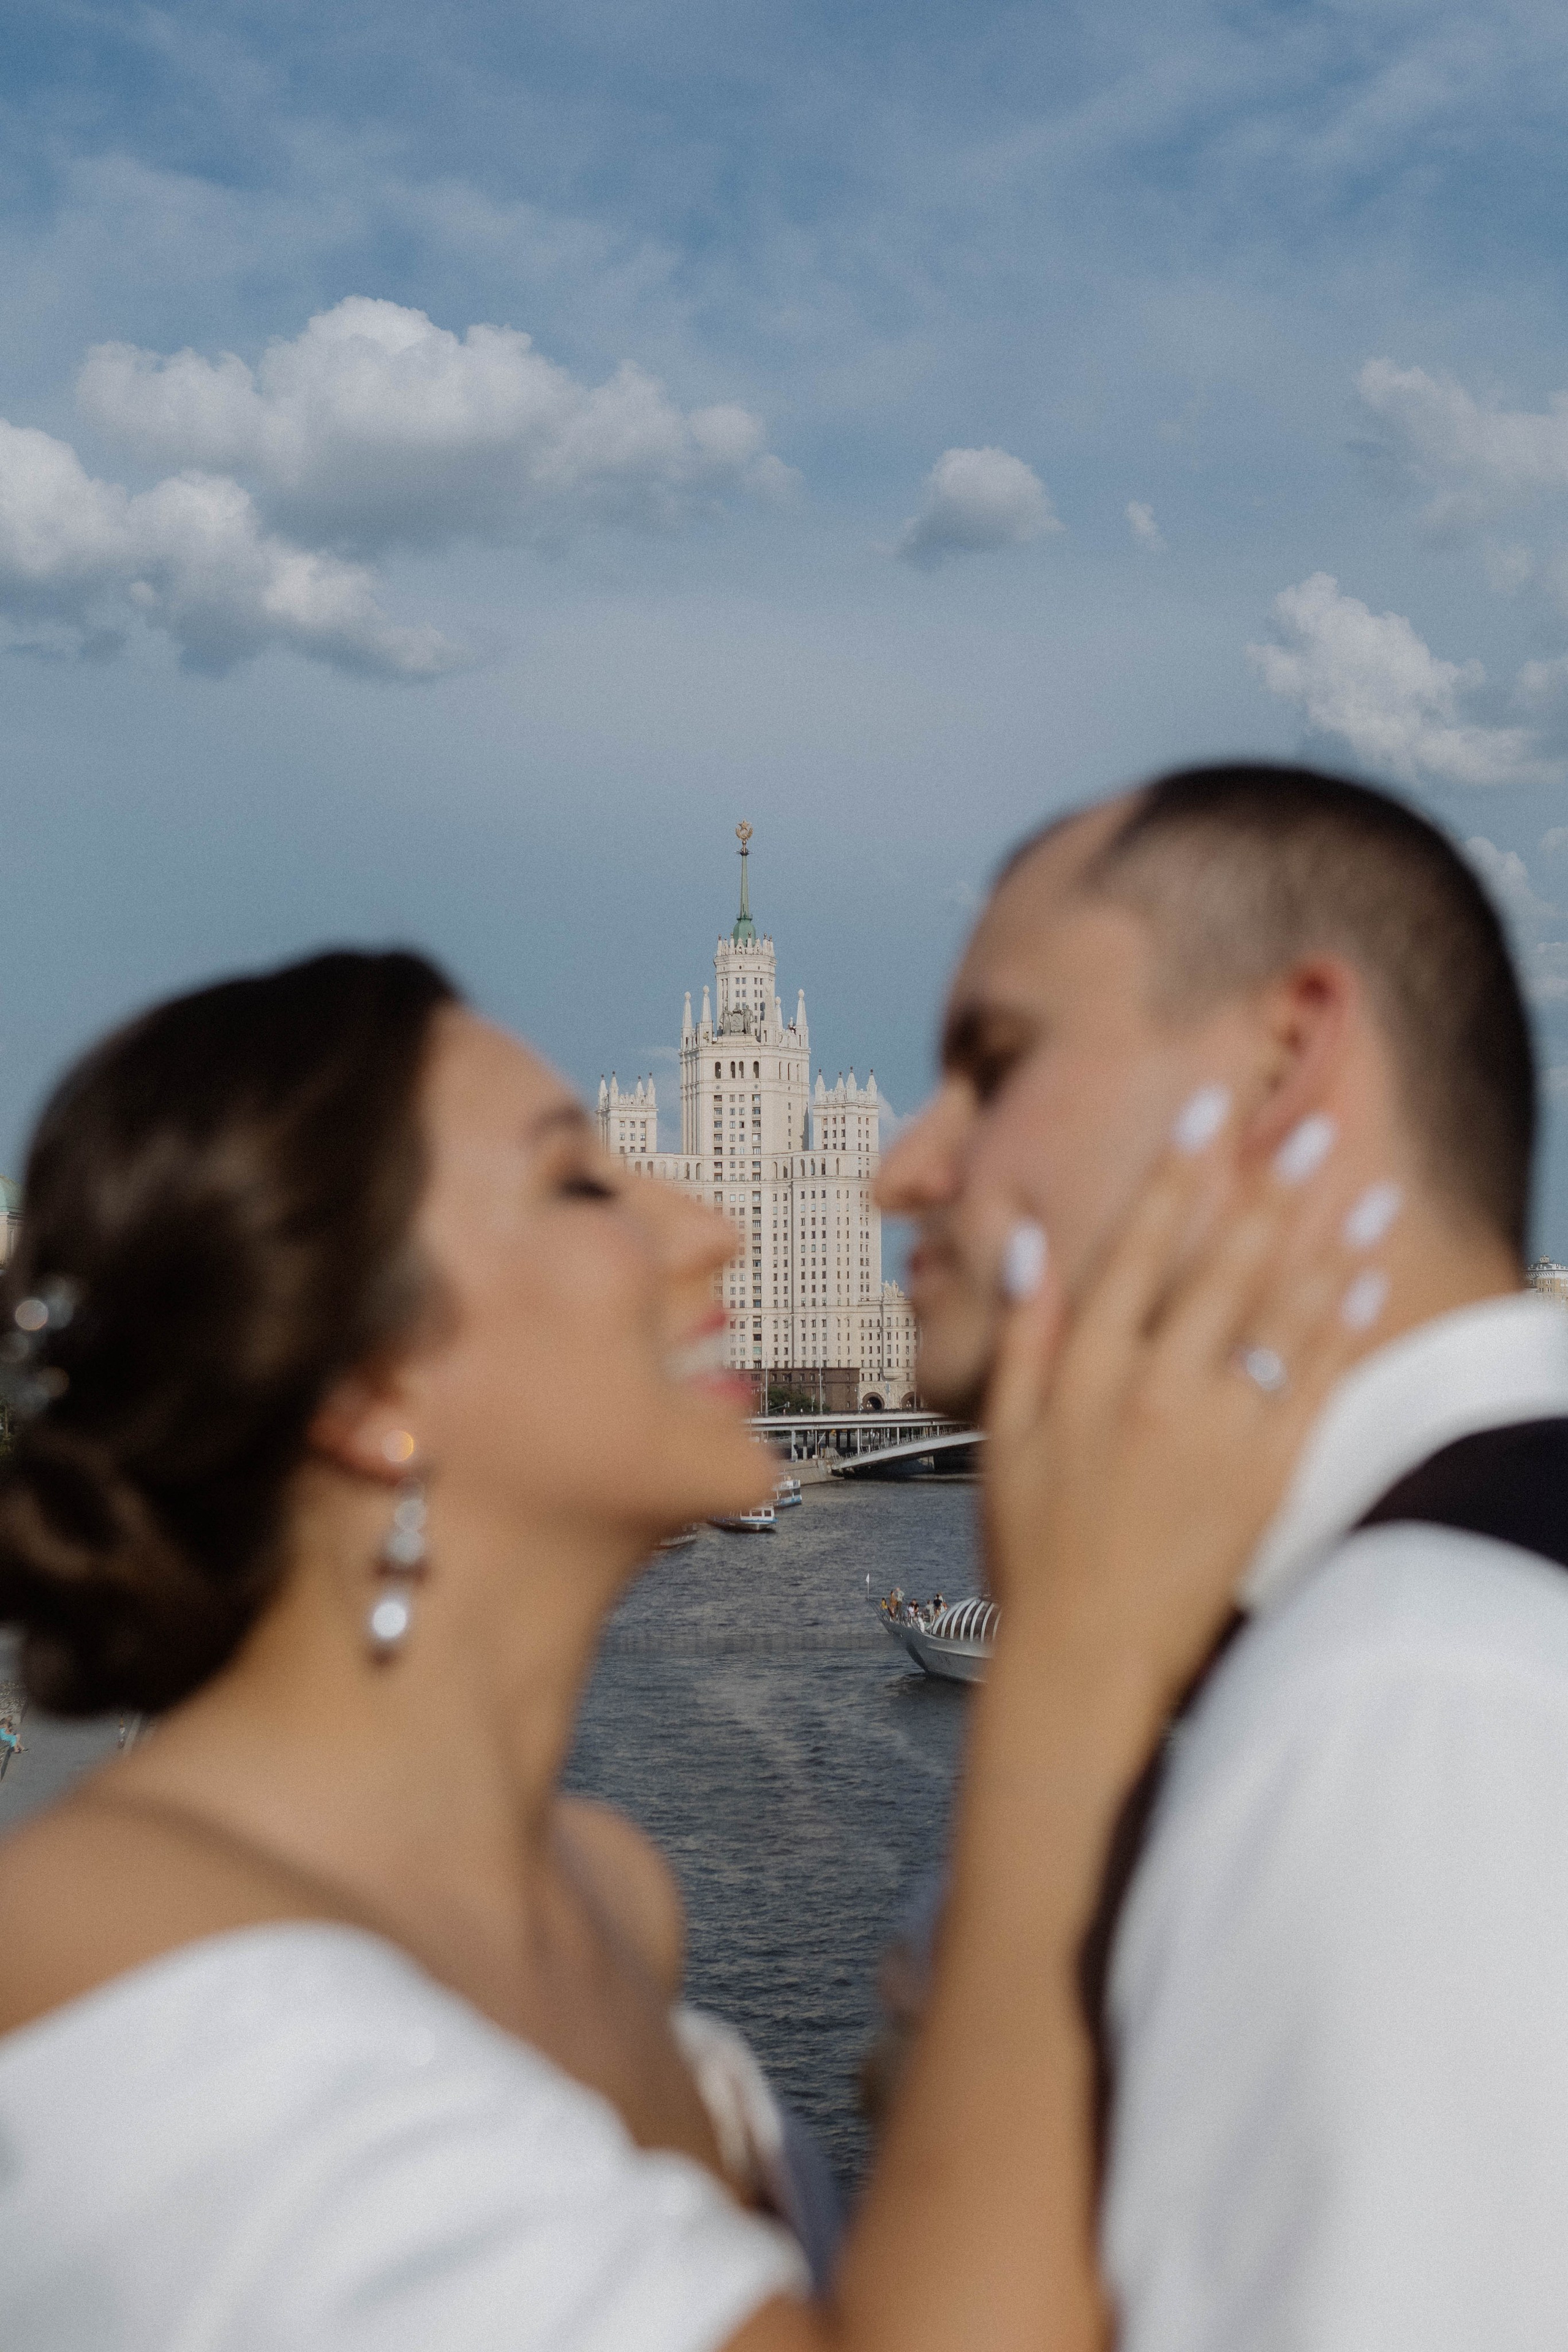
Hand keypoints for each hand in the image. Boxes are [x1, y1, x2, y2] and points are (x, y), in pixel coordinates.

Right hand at [984, 1103, 1389, 1717]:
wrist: (1082, 1660)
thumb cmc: (1032, 1550)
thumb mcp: (1001, 1435)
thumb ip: (1021, 1334)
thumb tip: (1030, 1240)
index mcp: (1083, 1370)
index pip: (1136, 1245)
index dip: (1176, 1171)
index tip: (1210, 1110)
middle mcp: (1151, 1387)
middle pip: (1220, 1264)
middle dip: (1270, 1185)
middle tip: (1312, 1122)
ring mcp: (1212, 1431)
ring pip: (1279, 1313)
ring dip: (1328, 1242)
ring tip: (1368, 1184)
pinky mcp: (1262, 1478)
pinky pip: (1312, 1387)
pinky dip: (1342, 1329)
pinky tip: (1367, 1281)